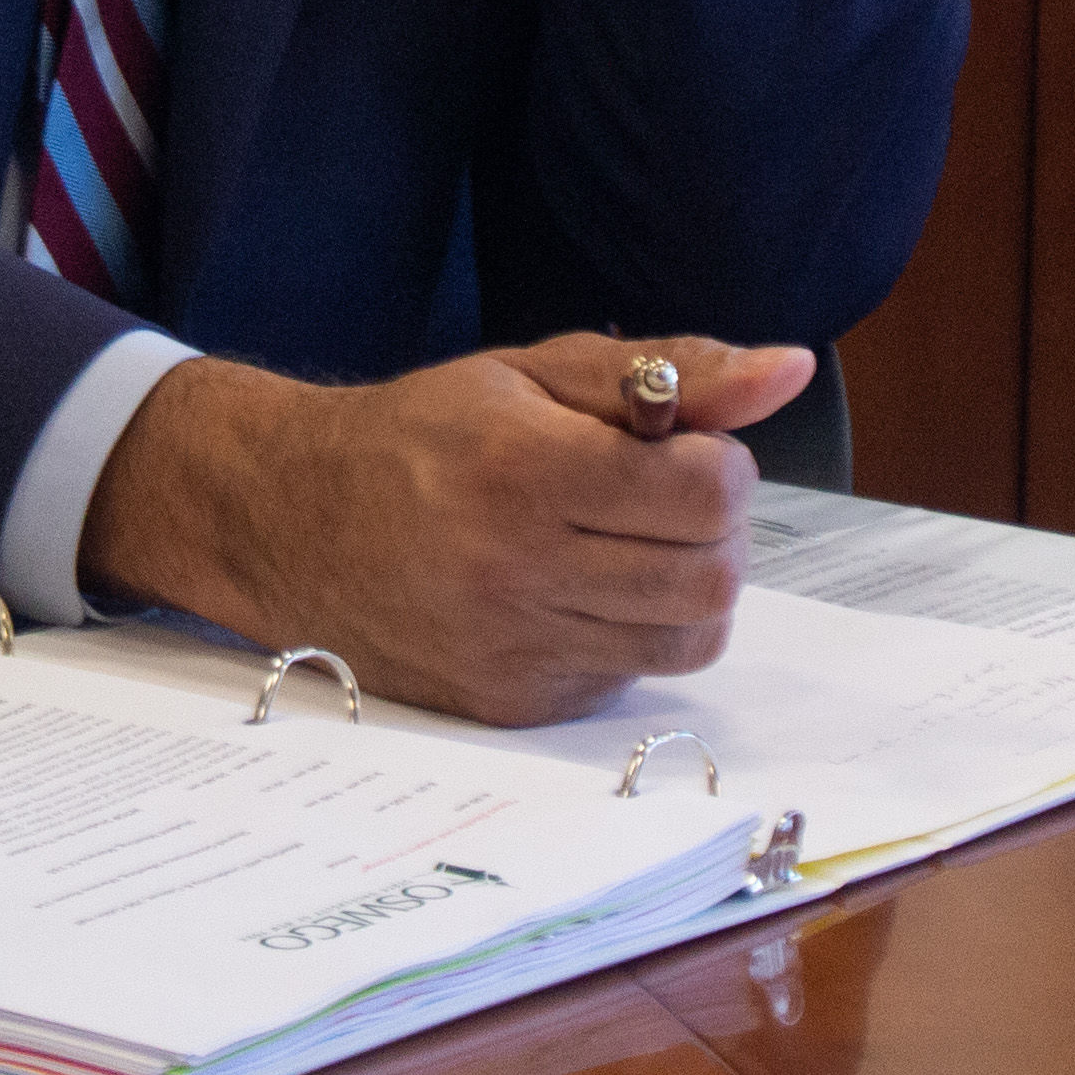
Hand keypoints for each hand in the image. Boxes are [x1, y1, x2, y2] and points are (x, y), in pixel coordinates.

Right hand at [76, 334, 816, 724]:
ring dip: (688, 588)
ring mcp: (513, 652)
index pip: (709, 496)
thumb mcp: (539, 371)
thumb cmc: (422, 433)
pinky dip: (632, 635)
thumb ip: (672, 372)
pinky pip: (629, 681)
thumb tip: (785, 370)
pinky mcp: (511, 705)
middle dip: (718, 532)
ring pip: (688, 641)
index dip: (721, 466)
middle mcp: (517, 574)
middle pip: (713, 580)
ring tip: (633, 544)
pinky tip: (580, 589)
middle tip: (668, 499)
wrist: (289, 519)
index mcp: (526, 474)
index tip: (682, 448)